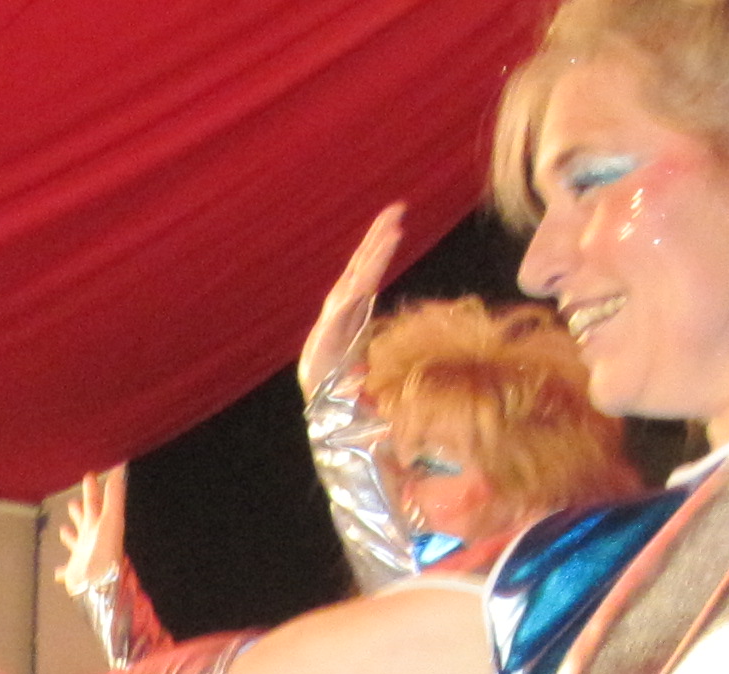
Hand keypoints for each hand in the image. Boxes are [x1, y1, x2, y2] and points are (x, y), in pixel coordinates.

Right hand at [54, 469, 128, 602]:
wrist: (100, 585)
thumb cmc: (105, 552)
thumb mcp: (111, 520)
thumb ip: (114, 495)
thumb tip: (120, 467)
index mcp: (99, 526)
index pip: (95, 504)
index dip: (92, 490)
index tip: (89, 476)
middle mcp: (91, 540)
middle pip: (84, 522)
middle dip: (79, 512)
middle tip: (72, 502)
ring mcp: (82, 557)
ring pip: (76, 544)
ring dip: (70, 537)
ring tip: (63, 529)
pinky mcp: (74, 574)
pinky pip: (66, 572)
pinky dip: (61, 572)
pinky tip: (57, 573)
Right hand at [297, 203, 409, 395]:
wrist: (324, 411)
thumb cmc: (347, 386)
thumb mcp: (368, 354)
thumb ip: (377, 336)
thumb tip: (404, 330)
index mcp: (352, 310)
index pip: (368, 272)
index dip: (380, 247)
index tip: (398, 223)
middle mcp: (343, 309)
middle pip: (362, 265)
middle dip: (378, 236)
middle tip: (397, 208)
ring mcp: (336, 319)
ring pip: (358, 277)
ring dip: (375, 253)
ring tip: (394, 229)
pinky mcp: (332, 332)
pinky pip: (349, 302)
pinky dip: (361, 282)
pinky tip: (372, 269)